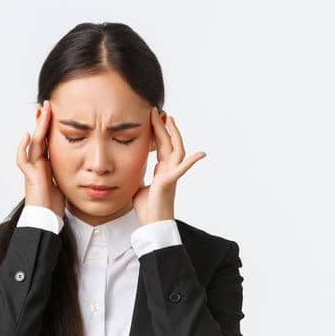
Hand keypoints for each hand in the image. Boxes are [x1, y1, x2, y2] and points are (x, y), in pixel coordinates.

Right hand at [18, 100, 64, 216]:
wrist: (46, 219)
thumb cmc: (55, 204)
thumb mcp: (67, 181)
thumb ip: (70, 169)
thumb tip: (86, 162)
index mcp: (47, 163)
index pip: (48, 139)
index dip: (50, 125)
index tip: (55, 112)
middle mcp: (37, 163)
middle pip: (39, 137)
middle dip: (42, 120)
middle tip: (47, 104)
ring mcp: (32, 169)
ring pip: (33, 143)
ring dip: (37, 127)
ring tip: (41, 112)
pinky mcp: (30, 176)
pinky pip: (23, 159)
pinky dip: (23, 147)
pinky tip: (27, 135)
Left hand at [133, 106, 205, 224]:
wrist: (153, 224)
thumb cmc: (147, 208)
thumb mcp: (138, 186)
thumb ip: (139, 175)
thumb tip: (133, 169)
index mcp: (162, 170)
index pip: (160, 146)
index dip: (158, 132)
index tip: (153, 117)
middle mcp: (169, 169)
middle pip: (168, 143)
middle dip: (163, 126)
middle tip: (158, 110)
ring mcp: (171, 175)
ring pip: (176, 150)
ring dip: (173, 134)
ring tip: (169, 118)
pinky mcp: (169, 182)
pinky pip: (182, 170)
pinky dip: (192, 162)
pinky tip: (201, 153)